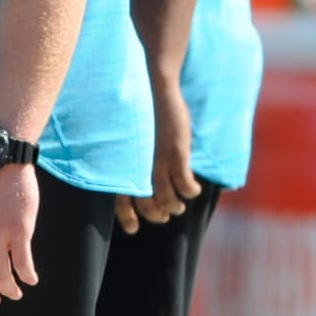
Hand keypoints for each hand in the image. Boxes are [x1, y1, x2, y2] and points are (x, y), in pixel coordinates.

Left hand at [121, 83, 199, 231]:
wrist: (155, 88)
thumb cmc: (143, 115)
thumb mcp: (133, 141)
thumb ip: (133, 160)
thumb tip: (137, 179)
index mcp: (125, 165)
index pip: (120, 202)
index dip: (128, 219)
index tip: (134, 228)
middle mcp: (139, 168)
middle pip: (148, 207)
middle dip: (158, 215)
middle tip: (166, 212)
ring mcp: (158, 162)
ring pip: (168, 201)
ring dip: (176, 206)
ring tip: (179, 203)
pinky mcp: (177, 154)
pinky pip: (186, 185)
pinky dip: (191, 191)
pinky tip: (194, 188)